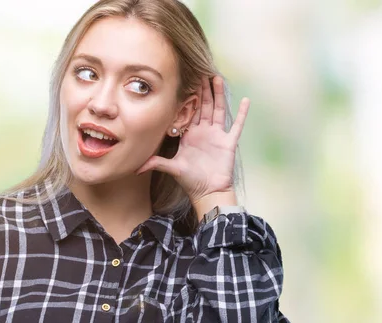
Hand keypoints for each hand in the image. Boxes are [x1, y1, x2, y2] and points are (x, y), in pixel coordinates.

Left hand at [137, 75, 249, 204]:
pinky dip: (242, 113)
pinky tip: (246, 100)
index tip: (186, 82)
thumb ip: (156, 163)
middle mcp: (204, 132)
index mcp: (190, 135)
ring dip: (218, 95)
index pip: (189, 112)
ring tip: (217, 78)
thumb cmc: (191, 181)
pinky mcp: (228, 142)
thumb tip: (136, 168)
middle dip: (202, 90)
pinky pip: (237, 125)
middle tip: (201, 71)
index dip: (188, 98)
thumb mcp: (172, 168)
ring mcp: (217, 136)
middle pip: (204, 106)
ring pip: (218, 110)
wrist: (208, 192)